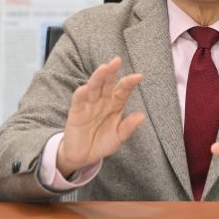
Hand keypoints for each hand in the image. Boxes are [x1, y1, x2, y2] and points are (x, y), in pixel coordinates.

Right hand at [57, 57, 143, 176]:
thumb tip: (142, 116)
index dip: (130, 83)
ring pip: (94, 87)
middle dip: (112, 72)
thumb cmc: (102, 143)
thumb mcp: (118, 137)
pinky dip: (81, 94)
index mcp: (115, 104)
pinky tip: (85, 88)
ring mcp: (89, 104)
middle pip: (108, 83)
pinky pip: (79, 100)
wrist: (83, 157)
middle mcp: (102, 100)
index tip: (139, 77)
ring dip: (98, 77)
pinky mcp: (76, 111)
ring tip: (103, 68)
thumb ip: (128, 127)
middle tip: (117, 61)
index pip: (123, 90)